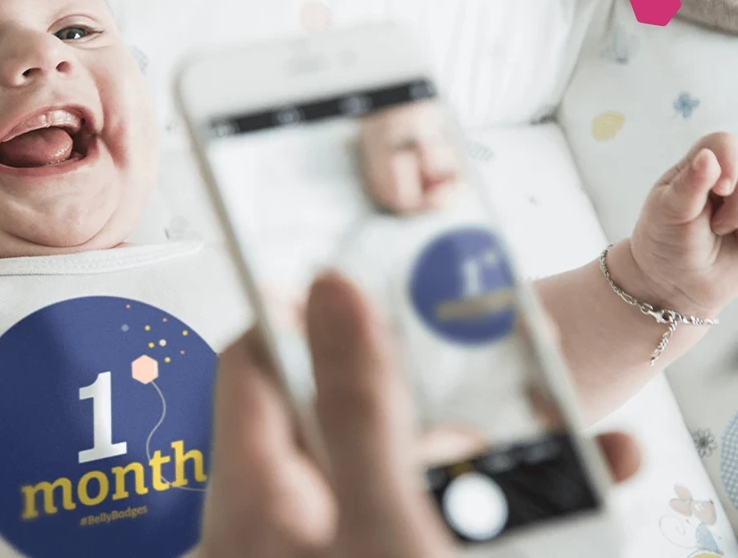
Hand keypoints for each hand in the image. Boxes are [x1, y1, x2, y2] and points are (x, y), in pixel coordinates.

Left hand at [200, 272, 642, 556]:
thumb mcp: (386, 528)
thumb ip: (359, 408)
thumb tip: (327, 288)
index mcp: (252, 497)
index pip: (254, 364)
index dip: (308, 315)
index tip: (378, 288)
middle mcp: (272, 528)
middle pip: (341, 422)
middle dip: (436, 403)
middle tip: (507, 391)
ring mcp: (318, 553)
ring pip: (391, 480)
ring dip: (478, 467)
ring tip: (567, 459)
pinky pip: (413, 527)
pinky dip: (475, 517)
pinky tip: (554, 502)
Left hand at [628, 131, 737, 319]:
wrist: (675, 285)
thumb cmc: (663, 243)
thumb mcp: (667, 214)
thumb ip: (688, 185)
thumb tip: (707, 156)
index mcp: (698, 166)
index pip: (723, 143)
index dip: (729, 161)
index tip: (719, 190)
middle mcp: (727, 178)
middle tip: (716, 226)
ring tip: (724, 232)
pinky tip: (737, 240)